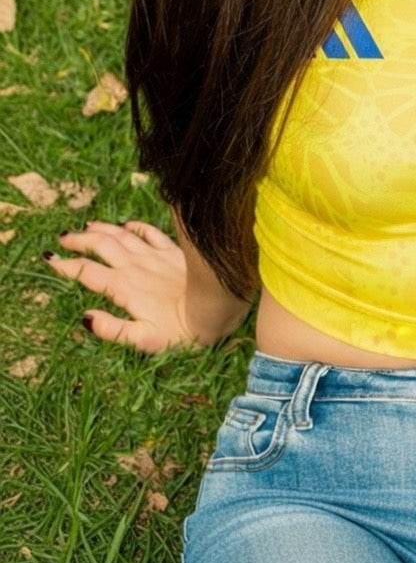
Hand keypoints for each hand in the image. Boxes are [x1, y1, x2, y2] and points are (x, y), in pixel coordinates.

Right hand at [46, 219, 201, 352]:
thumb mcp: (143, 339)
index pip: (87, 272)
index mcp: (124, 287)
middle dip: (78, 241)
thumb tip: (85, 318)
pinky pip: (150, 232)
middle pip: (100, 246)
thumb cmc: (181, 332)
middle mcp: (136, 266)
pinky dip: (135, 226)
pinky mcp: (173, 251)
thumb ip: (112, 329)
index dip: (66, 266)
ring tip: (86, 226)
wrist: (218, 308)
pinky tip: (127, 224)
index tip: (50, 260)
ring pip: (122, 235)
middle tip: (62, 238)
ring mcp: (155, 255)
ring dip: (102, 229)